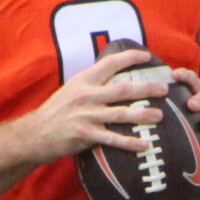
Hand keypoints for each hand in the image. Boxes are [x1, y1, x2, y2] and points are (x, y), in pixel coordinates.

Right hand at [11, 46, 166, 162]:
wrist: (35, 133)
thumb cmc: (56, 112)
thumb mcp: (71, 90)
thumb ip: (92, 84)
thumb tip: (114, 76)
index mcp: (83, 81)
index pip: (110, 63)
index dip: (129, 58)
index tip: (147, 55)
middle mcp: (86, 95)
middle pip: (122, 89)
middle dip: (146, 88)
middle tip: (164, 88)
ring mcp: (86, 115)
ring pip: (121, 114)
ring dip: (142, 115)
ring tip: (159, 115)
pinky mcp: (85, 134)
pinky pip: (112, 139)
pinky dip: (129, 142)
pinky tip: (144, 144)